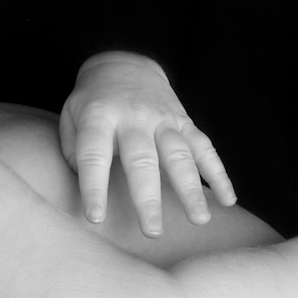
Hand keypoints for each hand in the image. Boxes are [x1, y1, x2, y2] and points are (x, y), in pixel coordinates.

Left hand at [59, 52, 236, 236]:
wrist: (123, 65)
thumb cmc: (91, 102)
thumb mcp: (70, 116)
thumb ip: (72, 150)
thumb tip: (86, 183)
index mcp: (99, 116)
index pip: (93, 155)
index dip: (94, 187)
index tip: (96, 217)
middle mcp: (133, 117)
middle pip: (142, 160)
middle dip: (148, 198)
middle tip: (152, 232)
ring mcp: (162, 118)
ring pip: (179, 155)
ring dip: (190, 188)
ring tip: (200, 220)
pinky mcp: (184, 121)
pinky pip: (204, 147)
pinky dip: (218, 173)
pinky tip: (227, 200)